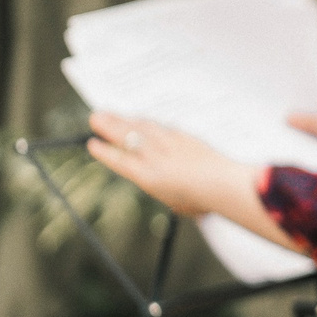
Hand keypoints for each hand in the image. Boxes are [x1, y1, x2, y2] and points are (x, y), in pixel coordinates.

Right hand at [87, 113, 255, 218]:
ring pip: (142, 128)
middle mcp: (154, 158)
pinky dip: (149, 123)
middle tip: (94, 117)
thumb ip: (170, 193)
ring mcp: (169, 145)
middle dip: (109, 126)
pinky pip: (162, 127)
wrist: (224, 184)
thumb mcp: (178, 203)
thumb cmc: (203, 200)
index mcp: (147, 178)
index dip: (104, 152)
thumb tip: (173, 193)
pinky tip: (143, 119)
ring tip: (111, 113)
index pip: (119, 161)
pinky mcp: (185, 138)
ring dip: (125, 119)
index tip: (92, 144)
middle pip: (126, 138)